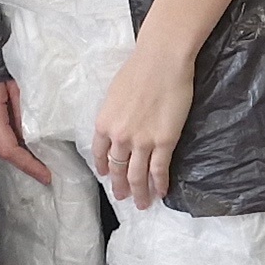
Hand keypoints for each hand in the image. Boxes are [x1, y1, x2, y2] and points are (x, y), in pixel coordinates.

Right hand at [0, 78, 54, 186]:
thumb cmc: (0, 61)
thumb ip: (25, 112)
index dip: (27, 164)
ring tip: (36, 161)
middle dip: (23, 163)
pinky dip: (8, 141)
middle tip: (43, 172)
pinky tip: (22, 144)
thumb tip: (34, 135)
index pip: (8, 147)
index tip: (44, 174)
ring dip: (16, 153)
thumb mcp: (19, 87)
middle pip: (0, 149)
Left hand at [90, 39, 196, 209]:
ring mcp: (142, 142)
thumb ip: (115, 115)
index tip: (107, 176)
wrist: (161, 61)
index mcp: (104, 123)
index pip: (100, 154)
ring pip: (138, 176)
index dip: (104, 168)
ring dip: (139, 193)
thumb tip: (120, 125)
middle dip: (120, 187)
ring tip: (141, 203)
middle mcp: (120, 137)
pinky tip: (161, 192)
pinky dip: (160, 183)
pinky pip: (160, 169)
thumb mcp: (115, 94)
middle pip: (118, 169)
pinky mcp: (165, 141)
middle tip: (123, 197)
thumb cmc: (138, 70)